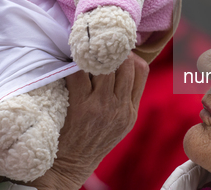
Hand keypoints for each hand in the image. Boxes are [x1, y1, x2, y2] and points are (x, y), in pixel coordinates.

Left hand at [20, 51, 148, 189]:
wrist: (69, 166)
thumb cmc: (91, 142)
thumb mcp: (118, 125)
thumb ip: (123, 100)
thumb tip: (121, 67)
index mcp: (131, 111)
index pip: (142, 71)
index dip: (131, 55)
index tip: (118, 50)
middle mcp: (120, 108)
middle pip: (126, 64)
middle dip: (113, 50)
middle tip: (99, 44)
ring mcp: (101, 106)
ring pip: (105, 66)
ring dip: (94, 55)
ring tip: (85, 49)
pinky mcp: (81, 106)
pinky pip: (78, 75)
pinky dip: (73, 65)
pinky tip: (69, 62)